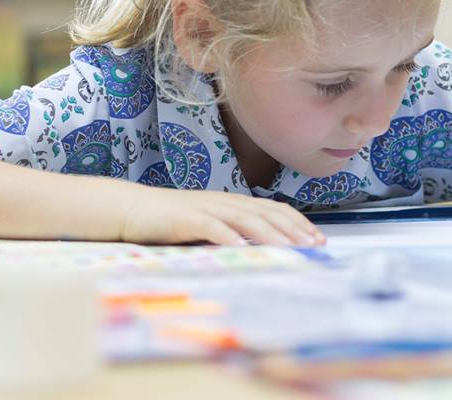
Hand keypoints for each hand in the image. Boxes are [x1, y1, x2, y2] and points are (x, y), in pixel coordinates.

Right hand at [121, 188, 325, 246]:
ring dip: (270, 233)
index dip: (297, 222)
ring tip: (289, 246)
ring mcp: (207, 208)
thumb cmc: (172, 221)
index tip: (317, 238)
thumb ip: (234, 232)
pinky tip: (240, 246)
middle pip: (266, 213)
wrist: (133, 209)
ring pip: (245, 218)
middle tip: (314, 244)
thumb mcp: (210, 225)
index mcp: (233, 203)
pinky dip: (227, 235)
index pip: (273, 209)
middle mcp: (225, 202)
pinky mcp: (186, 219)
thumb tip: (263, 248)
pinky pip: (210, 226)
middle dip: (293, 228)